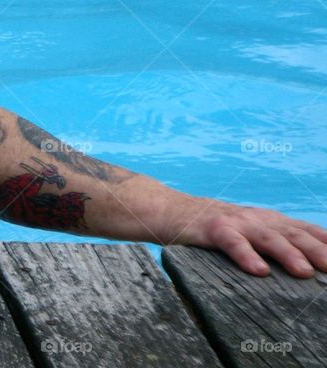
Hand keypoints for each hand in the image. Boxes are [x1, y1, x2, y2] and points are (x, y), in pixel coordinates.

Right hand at [170, 198, 326, 277]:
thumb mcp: (250, 233)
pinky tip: (258, 270)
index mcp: (272, 221)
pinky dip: (246, 255)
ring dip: (288, 253)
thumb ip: (276, 244)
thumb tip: (310, 270)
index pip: (309, 231)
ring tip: (305, 271)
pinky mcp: (212, 228)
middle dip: (320, 251)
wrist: (170, 210)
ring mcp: (236, 222)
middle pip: (296, 234)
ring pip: (268, 237)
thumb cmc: (215, 229)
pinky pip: (232, 242)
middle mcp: (259, 219)